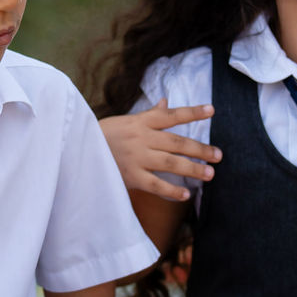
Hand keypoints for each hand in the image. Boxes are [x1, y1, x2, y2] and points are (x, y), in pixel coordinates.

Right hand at [99, 101, 217, 202]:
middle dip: (200, 149)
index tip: (212, 110)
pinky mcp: (130, 176)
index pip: (171, 115)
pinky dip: (171, 191)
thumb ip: (150, 114)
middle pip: (177, 142)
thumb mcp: (126, 120)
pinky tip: (185, 195)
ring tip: (210, 174)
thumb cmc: (105, 135)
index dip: (192, 112)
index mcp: (141, 122)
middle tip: (219, 155)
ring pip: (170, 163)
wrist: (78, 151)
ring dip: (192, 169)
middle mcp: (141, 138)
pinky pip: (155, 184)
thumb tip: (166, 102)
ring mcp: (136, 158)